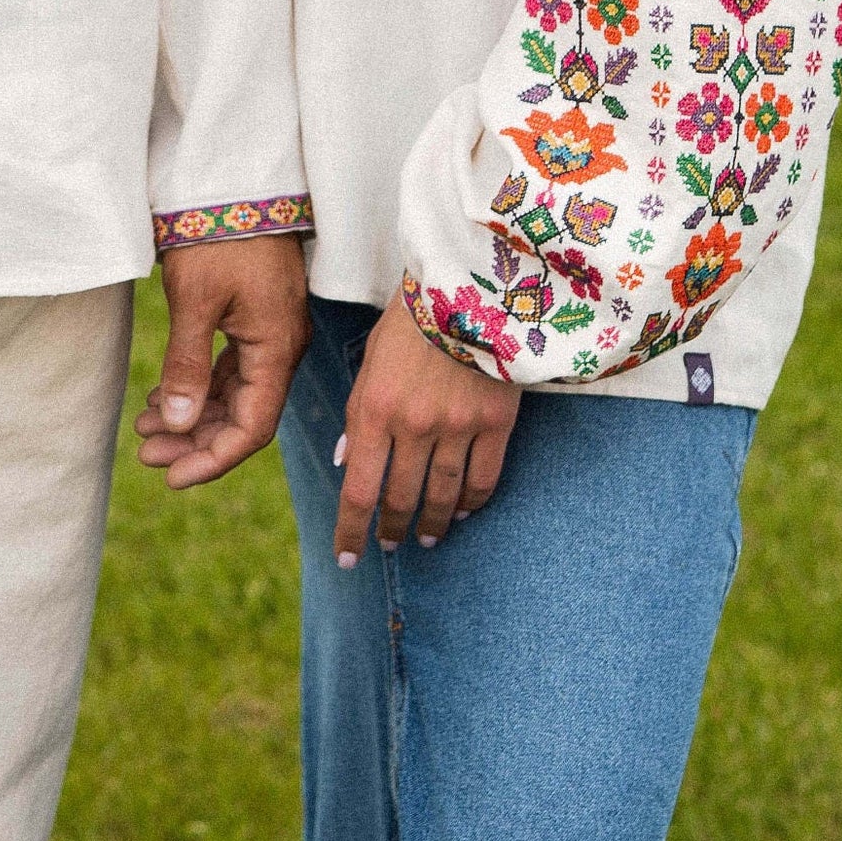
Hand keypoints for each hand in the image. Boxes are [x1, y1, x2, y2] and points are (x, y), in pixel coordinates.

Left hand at [135, 235, 309, 488]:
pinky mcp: (255, 318)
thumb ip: (187, 366)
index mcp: (277, 350)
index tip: (171, 477)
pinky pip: (231, 369)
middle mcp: (281, 348)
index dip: (213, 459)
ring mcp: (270, 333)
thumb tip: (176, 425)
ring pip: (234, 394)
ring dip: (191, 415)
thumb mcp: (195, 301)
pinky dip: (198, 386)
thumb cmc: (217, 236)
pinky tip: (162, 396)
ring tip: (144, 426)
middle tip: (144, 452)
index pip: (252, 428)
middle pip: (242, 416)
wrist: (236, 180)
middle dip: (194, 441)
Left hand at [334, 300, 520, 563]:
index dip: (351, 531)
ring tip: (427, 536)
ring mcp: (457, 428)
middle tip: (391, 544)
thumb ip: (359, 413)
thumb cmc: (412, 318)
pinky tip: (462, 510)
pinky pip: (483, 479)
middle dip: (393, 529)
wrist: (469, 282)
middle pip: (401, 499)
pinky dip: (471, 502)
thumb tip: (346, 462)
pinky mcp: (496, 422)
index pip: (358, 489)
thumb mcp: (371, 360)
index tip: (348, 558)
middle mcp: (413, 426)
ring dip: (432, 524)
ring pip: (442, 497)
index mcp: (373, 408)